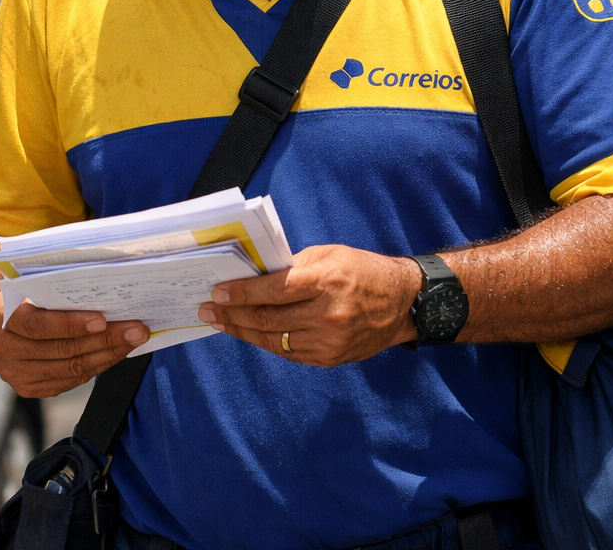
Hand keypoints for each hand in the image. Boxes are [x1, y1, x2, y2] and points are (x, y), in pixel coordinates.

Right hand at [0, 294, 147, 397]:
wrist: (2, 319)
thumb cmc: (26, 295)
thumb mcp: (33, 285)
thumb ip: (58, 290)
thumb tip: (109, 292)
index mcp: (1, 315)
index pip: (38, 325)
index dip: (72, 324)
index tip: (103, 320)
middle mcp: (3, 348)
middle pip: (61, 349)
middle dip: (105, 339)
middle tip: (136, 330)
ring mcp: (14, 372)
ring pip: (69, 368)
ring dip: (107, 355)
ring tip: (133, 341)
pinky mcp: (27, 387)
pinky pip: (68, 381)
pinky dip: (95, 368)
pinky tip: (114, 354)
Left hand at [199, 245, 419, 366]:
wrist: (404, 303)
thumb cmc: (364, 270)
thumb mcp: (331, 255)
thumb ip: (294, 266)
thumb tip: (255, 276)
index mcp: (327, 281)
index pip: (273, 290)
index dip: (241, 293)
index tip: (217, 292)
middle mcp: (328, 314)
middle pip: (267, 319)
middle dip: (231, 315)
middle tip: (208, 310)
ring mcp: (329, 340)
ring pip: (272, 340)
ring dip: (242, 332)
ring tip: (221, 323)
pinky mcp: (330, 358)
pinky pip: (288, 352)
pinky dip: (266, 342)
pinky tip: (250, 333)